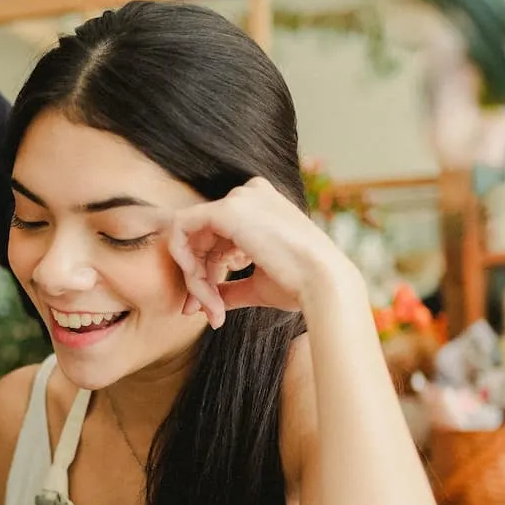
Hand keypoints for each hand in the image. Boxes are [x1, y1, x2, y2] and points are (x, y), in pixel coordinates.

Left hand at [167, 177, 360, 327]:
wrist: (323, 281)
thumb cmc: (300, 284)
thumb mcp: (259, 283)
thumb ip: (231, 286)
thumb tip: (208, 302)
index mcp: (262, 207)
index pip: (219, 237)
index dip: (208, 272)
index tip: (211, 305)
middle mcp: (250, 195)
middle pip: (203, 237)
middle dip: (197, 277)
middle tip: (200, 310)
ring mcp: (239, 198)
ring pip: (191, 236)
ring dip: (194, 277)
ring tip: (211, 308)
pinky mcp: (227, 209)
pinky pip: (182, 229)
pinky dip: (183, 260)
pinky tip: (198, 286)